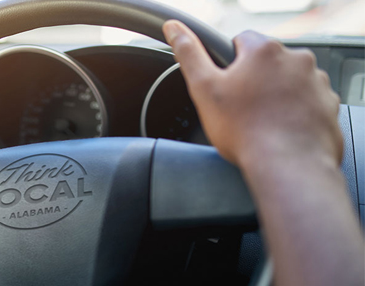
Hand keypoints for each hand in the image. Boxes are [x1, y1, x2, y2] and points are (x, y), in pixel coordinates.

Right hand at [162, 20, 341, 166]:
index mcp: (265, 51)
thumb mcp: (204, 89)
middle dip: (254, 79)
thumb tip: (175, 31)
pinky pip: (308, 101)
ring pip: (288, 80)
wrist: (287, 166)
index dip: (229, 63)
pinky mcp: (328, 104)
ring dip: (277, 94)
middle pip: (267, 62)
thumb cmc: (246, 131)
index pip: (242, 41)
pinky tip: (281, 128)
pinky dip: (296, 111)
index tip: (226, 85)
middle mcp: (296, 60)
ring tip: (262, 120)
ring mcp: (316, 82)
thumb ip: (189, 54)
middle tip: (241, 107)